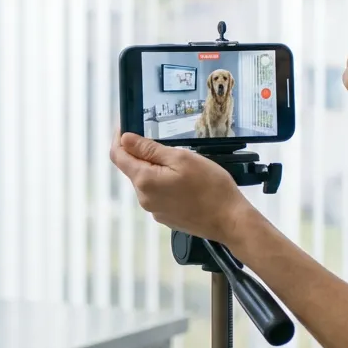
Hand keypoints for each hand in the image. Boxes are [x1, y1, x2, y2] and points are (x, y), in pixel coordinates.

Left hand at [109, 132, 254, 243]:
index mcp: (144, 180)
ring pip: (146, 181)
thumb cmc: (211, 188)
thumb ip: (149, 149)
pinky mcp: (165, 216)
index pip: (117, 156)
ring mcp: (154, 209)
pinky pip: (158, 194)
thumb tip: (125, 139)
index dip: (119, 138)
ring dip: (156, 169)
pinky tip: (185, 182)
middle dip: (142, 153)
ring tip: (182, 166)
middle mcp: (144, 198)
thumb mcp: (181, 158)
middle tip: (166, 144)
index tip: (126, 127)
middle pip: (132, 168)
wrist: (230, 220)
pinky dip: (165, 183)